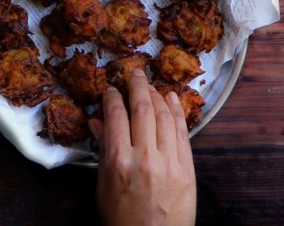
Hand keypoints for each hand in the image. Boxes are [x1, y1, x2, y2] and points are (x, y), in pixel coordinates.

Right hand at [90, 69, 195, 225]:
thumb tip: (96, 120)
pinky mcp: (187, 169)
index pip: (116, 115)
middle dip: (137, 85)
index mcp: (119, 161)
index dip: (113, 97)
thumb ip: (102, 148)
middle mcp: (145, 157)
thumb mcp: (103, 184)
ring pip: (164, 116)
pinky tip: (172, 98)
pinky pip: (182, 132)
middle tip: (134, 72)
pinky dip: (177, 112)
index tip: (111, 89)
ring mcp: (169, 162)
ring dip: (157, 94)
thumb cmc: (121, 218)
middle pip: (142, 109)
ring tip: (150, 84)